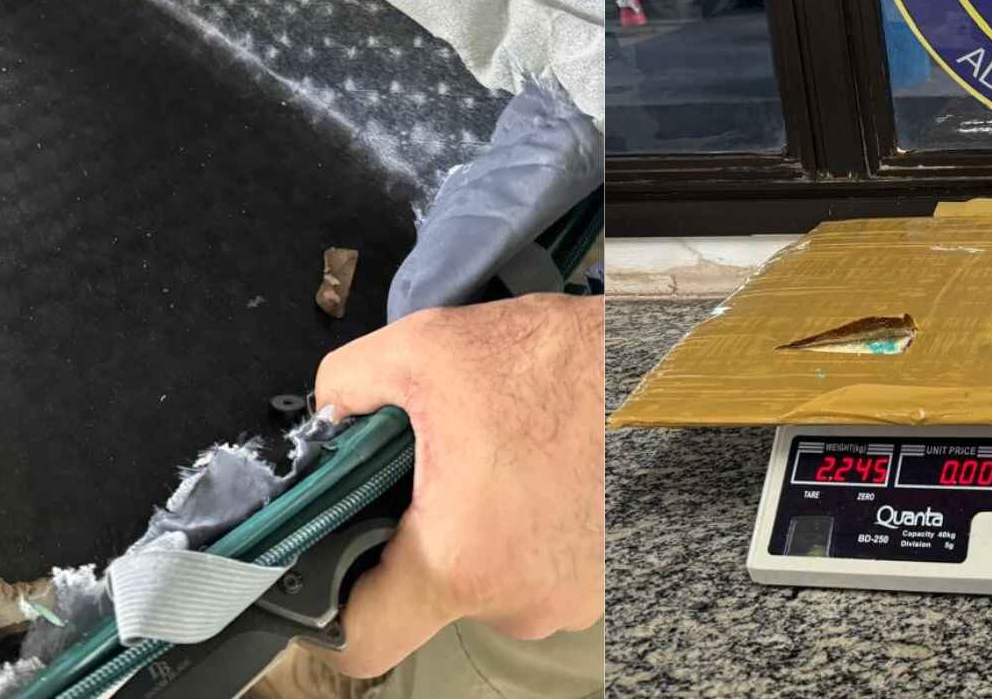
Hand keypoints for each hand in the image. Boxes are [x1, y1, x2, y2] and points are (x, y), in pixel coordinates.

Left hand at [311, 295, 604, 677]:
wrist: (664, 369)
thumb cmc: (563, 363)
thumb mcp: (426, 348)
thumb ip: (347, 386)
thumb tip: (327, 413)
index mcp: (458, 560)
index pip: (361, 642)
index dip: (327, 609)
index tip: (331, 569)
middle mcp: (517, 600)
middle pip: (428, 599)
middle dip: (420, 538)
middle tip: (436, 472)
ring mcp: (569, 600)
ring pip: (486, 581)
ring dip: (482, 531)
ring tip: (500, 461)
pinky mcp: (604, 584)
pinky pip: (538, 570)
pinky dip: (531, 530)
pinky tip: (539, 474)